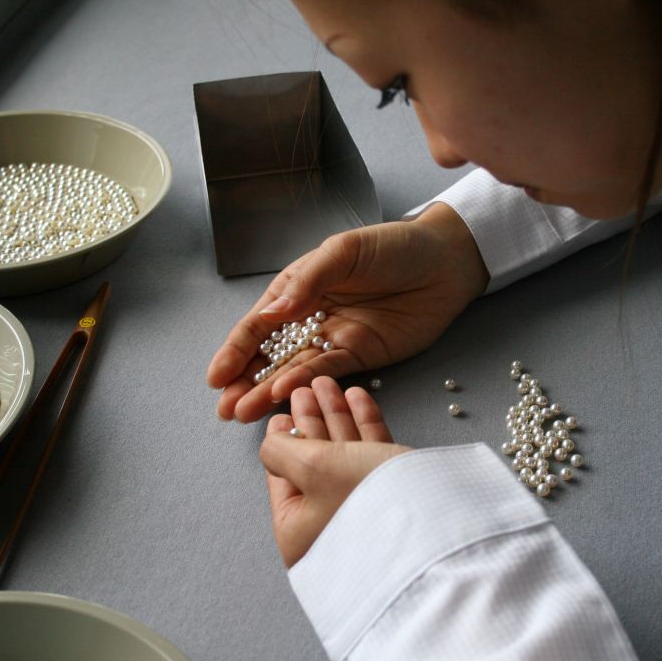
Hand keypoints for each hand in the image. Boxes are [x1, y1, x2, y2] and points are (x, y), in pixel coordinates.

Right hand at [207, 203, 488, 421]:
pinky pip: (327, 373)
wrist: (445, 261)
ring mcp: (333, 339)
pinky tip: (282, 397)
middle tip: (224, 408)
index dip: (235, 350)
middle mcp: (309, 317)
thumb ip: (309, 280)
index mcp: (298, 288)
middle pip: (269, 355)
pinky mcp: (360, 356)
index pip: (259, 323)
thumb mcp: (345, 251)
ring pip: (292, 370)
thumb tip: (273, 311)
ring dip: (266, 392)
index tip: (216, 376)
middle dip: (244, 381)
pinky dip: (304, 386)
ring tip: (242, 414)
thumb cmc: (393, 246)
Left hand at [261, 377, 410, 567]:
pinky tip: (358, 396)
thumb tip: (272, 442)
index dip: (281, 441)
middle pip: (313, 463)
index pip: (282, 479)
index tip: (281, 413)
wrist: (433, 519)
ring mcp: (363, 510)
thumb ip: (280, 450)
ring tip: (329, 383)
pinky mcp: (394, 493)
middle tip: (305, 389)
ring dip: (336, 415)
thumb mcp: (309, 468)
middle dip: (311, 421)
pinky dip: (364, 423)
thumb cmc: (361, 498)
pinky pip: (372, 453)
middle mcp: (329, 524)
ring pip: (344, 454)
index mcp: (300, 531)